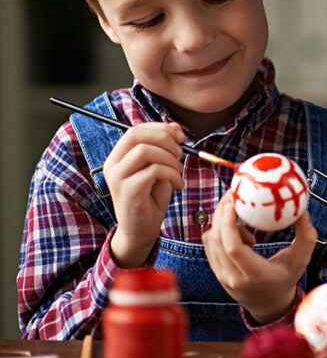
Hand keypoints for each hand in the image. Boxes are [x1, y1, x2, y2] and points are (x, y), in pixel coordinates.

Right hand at [105, 122, 185, 267]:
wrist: (142, 230)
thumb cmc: (151, 197)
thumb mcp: (159, 167)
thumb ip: (163, 148)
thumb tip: (175, 127)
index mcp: (118, 156)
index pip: (135, 129)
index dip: (161, 128)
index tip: (181, 136)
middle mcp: (113, 164)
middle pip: (136, 134)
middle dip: (165, 138)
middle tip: (181, 152)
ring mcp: (117, 178)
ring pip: (145, 151)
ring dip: (170, 158)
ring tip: (179, 171)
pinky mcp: (128, 191)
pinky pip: (153, 170)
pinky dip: (173, 174)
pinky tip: (178, 184)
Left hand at [203, 192, 317, 323]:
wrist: (268, 303)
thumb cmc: (287, 277)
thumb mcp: (301, 259)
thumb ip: (306, 236)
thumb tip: (302, 211)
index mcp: (254, 275)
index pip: (233, 248)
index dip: (229, 223)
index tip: (234, 203)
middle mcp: (233, 277)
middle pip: (217, 241)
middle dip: (221, 214)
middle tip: (233, 195)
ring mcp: (221, 275)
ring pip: (210, 241)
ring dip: (222, 223)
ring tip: (241, 215)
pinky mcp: (215, 271)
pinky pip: (210, 244)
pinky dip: (220, 231)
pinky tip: (237, 228)